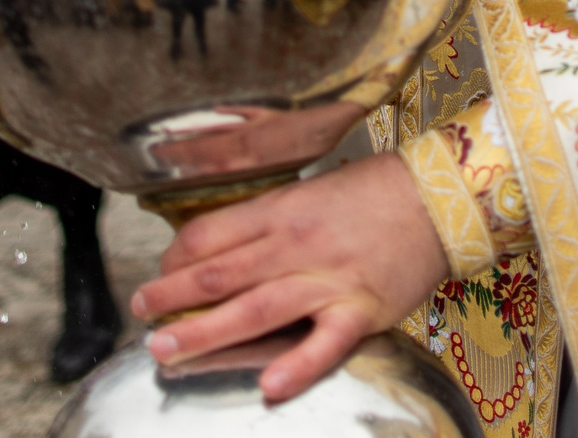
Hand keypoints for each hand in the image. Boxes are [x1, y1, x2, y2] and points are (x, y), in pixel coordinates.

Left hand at [130, 154, 447, 401]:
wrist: (438, 198)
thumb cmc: (374, 193)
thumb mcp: (311, 192)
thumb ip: (269, 221)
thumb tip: (222, 245)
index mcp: (281, 211)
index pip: (211, 234)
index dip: (175, 258)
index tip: (158, 276)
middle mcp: (296, 245)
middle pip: (221, 273)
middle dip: (172, 296)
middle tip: (140, 314)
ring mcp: (328, 280)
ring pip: (256, 308)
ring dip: (206, 330)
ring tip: (167, 348)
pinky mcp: (361, 310)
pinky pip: (324, 342)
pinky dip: (297, 364)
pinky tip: (269, 385)